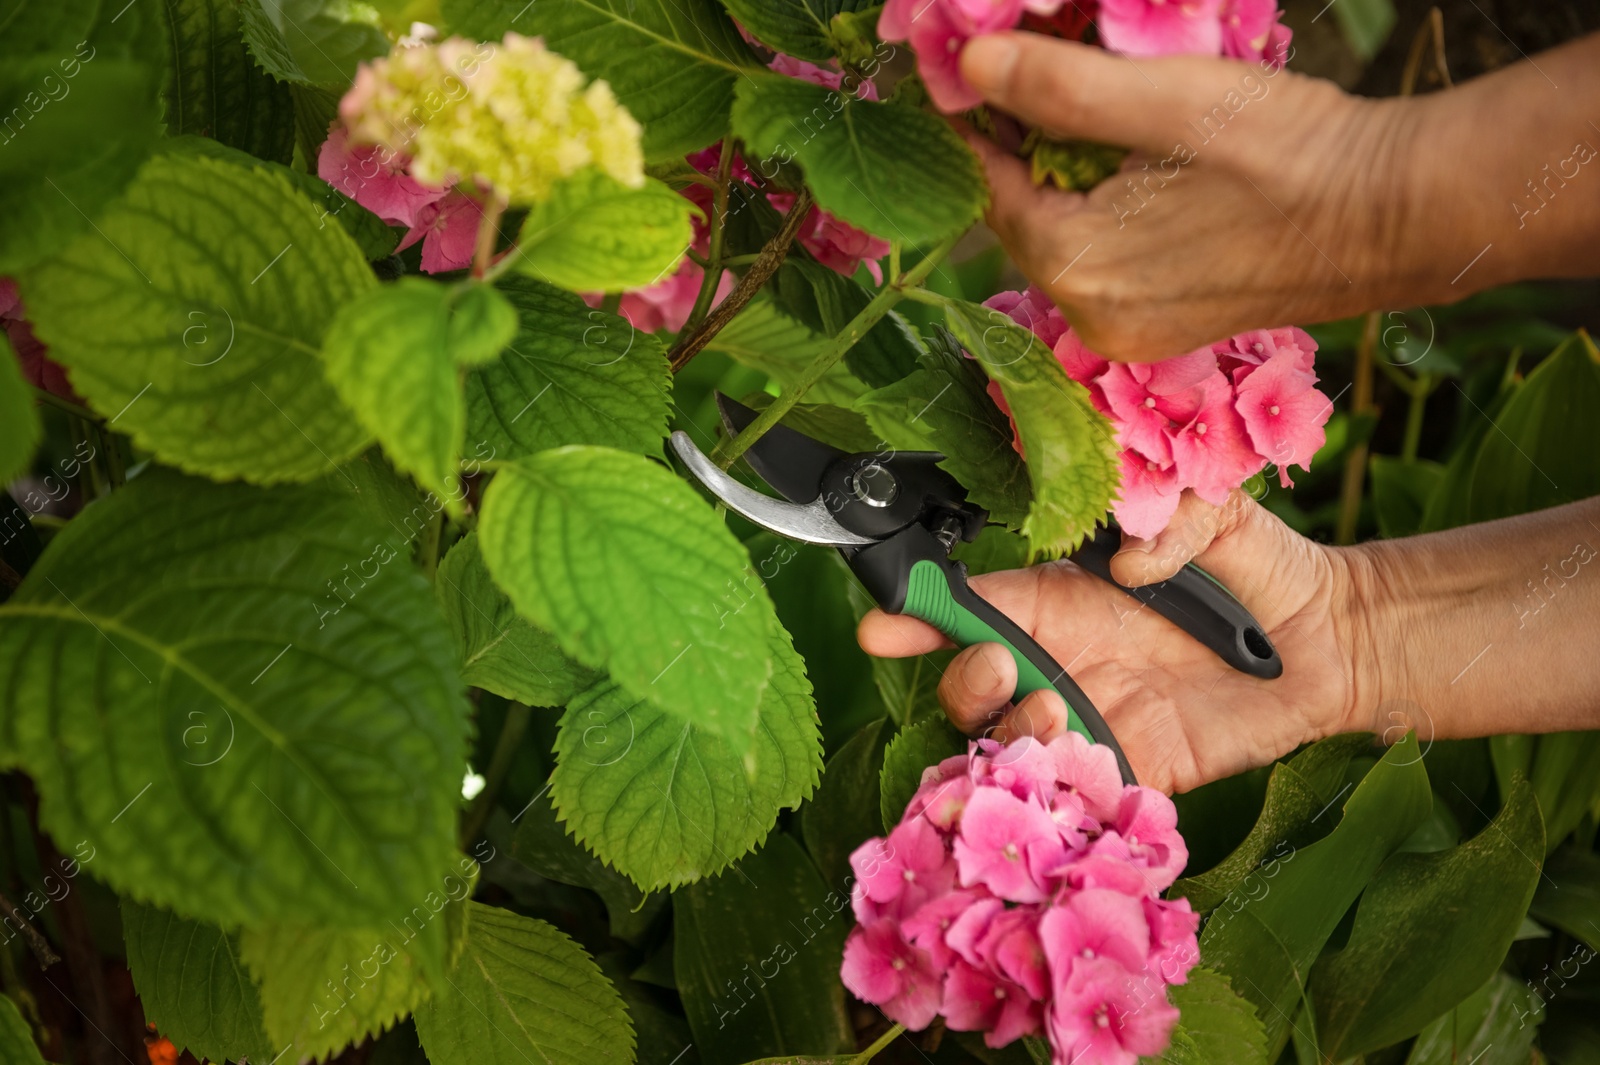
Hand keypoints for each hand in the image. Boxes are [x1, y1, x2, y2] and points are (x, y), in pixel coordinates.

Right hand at [857, 491, 1378, 793]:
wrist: (1333, 643)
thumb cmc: (1262, 569)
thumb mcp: (1220, 512)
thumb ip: (1173, 518)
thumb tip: (1127, 564)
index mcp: (1061, 598)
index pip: (971, 608)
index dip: (920, 615)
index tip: (883, 626)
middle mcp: (1063, 660)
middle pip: (971, 685)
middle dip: (963, 680)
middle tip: (1002, 667)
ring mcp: (1092, 718)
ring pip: (1010, 744)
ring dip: (1011, 735)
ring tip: (1054, 713)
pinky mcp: (1134, 770)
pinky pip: (1074, 793)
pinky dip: (1061, 791)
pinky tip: (1082, 769)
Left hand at [956, 33, 1439, 359]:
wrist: (1399, 215)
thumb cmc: (1294, 155)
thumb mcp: (1168, 101)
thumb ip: (1060, 86)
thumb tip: (968, 65)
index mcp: (1081, 270)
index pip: (990, 188)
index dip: (976, 121)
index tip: (965, 66)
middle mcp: (1094, 317)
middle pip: (1023, 215)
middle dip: (1020, 143)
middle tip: (1022, 68)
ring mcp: (1132, 329)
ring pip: (1063, 235)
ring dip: (1062, 172)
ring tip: (1078, 102)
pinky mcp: (1167, 324)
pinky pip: (1105, 257)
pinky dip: (1100, 207)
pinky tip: (1127, 159)